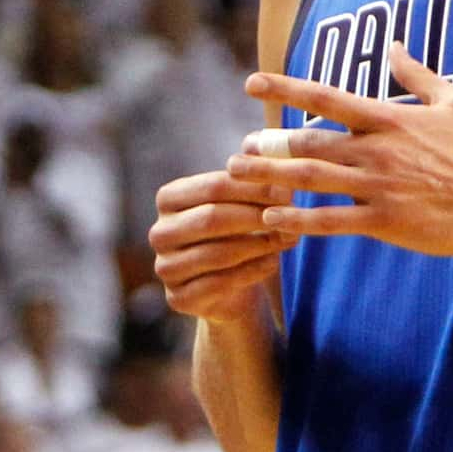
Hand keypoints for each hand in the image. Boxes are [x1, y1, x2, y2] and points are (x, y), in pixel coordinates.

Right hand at [149, 167, 295, 321]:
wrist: (233, 286)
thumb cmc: (242, 232)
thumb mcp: (245, 202)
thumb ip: (254, 177)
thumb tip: (271, 153)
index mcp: (169, 199)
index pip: (213, 186)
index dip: (254, 188)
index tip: (289, 191)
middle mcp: (159, 232)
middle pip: (212, 218)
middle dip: (257, 217)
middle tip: (294, 216)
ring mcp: (165, 267)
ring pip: (218, 253)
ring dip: (259, 245)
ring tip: (289, 239)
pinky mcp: (178, 298)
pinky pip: (220, 283)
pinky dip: (252, 271)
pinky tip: (274, 263)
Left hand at [234, 43, 452, 257]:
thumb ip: (418, 74)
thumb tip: (395, 45)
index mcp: (389, 119)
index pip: (326, 98)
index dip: (285, 88)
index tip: (252, 82)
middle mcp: (376, 150)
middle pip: (308, 142)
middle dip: (270, 144)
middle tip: (243, 148)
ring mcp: (378, 186)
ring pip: (311, 179)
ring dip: (270, 176)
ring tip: (237, 176)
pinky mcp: (384, 220)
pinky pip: (331, 220)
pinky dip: (298, 219)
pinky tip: (270, 220)